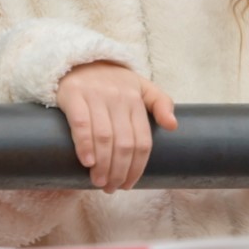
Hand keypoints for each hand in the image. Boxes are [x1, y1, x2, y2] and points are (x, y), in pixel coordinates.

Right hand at [55, 61, 176, 193]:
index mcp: (136, 99)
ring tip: (100, 182)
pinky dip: (85, 144)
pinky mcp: (74, 95)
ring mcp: (96, 96)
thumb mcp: (141, 86)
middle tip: (111, 188)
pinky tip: (87, 162)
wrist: (79, 60)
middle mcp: (118, 98)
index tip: (129, 185)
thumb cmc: (113, 80)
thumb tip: (174, 126)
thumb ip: (161, 103)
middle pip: (124, 143)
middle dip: (119, 171)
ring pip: (104, 137)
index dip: (137, 167)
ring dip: (103, 165)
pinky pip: (81, 123)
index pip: (143, 140)